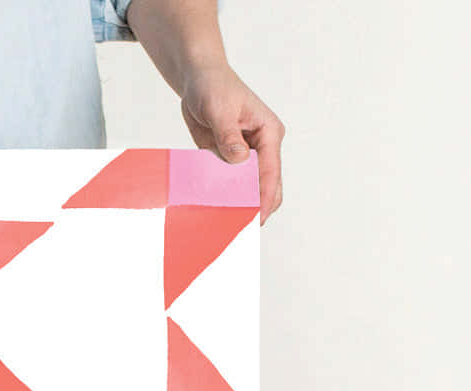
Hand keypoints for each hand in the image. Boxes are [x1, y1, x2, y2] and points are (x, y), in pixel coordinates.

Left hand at [179, 63, 283, 222]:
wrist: (199, 81)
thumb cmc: (213, 88)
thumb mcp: (219, 109)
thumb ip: (229, 136)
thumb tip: (240, 160)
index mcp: (269, 132)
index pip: (271, 170)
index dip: (265, 196)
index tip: (258, 218)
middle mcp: (262, 146)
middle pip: (266, 184)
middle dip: (257, 205)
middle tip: (243, 229)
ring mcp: (246, 154)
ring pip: (248, 186)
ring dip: (240, 202)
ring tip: (228, 224)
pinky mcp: (229, 159)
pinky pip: (228, 182)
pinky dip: (224, 195)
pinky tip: (214, 210)